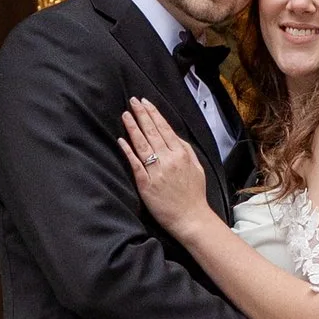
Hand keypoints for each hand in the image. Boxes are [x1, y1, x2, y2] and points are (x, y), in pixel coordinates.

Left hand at [120, 95, 209, 239]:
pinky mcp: (146, 184)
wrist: (191, 218)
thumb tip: (174, 136)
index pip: (165, 129)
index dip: (154, 114)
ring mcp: (157, 172)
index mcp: (181, 154)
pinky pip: (136, 164)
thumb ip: (186, 150)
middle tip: (132, 101)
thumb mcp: (197, 168)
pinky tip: (122, 140)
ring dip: (133, 128)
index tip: (145, 102)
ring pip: (142, 144)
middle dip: (142, 115)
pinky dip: (128, 151)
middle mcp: (169, 160)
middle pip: (152, 132)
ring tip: (125, 115)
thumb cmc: (194, 194)